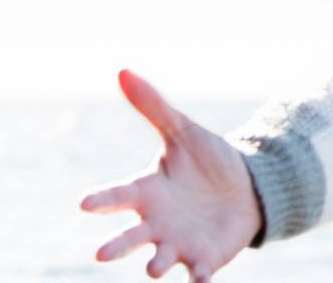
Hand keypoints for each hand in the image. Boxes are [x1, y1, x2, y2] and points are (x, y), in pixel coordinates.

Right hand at [79, 69, 263, 281]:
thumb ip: (153, 106)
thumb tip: (121, 70)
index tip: (83, 202)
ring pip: (159, 259)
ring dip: (155, 265)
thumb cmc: (208, 161)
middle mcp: (155, 223)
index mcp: (146, 192)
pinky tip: (201, 280)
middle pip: (129, 237)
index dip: (101, 199)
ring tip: (152, 268)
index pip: (117, 195)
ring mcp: (177, 244)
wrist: (248, 189)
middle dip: (117, 246)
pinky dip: (198, 279)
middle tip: (101, 254)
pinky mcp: (204, 259)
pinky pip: (197, 274)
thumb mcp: (184, 132)